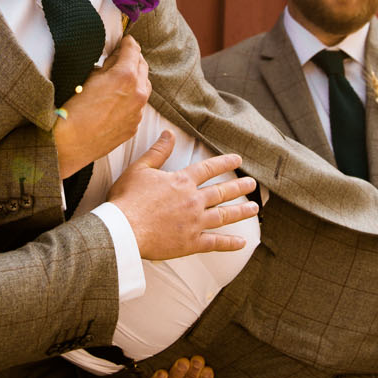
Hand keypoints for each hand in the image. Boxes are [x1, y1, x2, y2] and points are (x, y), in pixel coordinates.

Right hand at [54, 36, 149, 175]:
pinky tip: (118, 100)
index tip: (126, 40)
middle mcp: (138, 93)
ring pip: (144, 87)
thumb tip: (115, 60)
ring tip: (122, 78)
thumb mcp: (89, 77)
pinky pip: (138, 106)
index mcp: (126, 76)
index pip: (133, 50)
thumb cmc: (74, 109)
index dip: (128, 42)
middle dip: (134, 59)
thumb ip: (107, 65)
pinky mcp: (133, 126)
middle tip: (122, 56)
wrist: (70, 142)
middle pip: (143, 67)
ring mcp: (137, 111)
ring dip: (136, 79)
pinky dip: (132, 99)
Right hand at [107, 132, 255, 259]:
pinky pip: (215, 243)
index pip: (209, 168)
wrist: (124, 229)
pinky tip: (242, 243)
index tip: (238, 160)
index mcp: (182, 182)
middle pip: (222, 192)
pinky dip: (230, 243)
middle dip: (239, 187)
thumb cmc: (128, 199)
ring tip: (254, 208)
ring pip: (224, 215)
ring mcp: (195, 222)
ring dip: (241, 211)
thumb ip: (158, 152)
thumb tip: (169, 134)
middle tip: (252, 184)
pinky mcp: (191, 242)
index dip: (225, 162)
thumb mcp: (140, 169)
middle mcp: (193, 201)